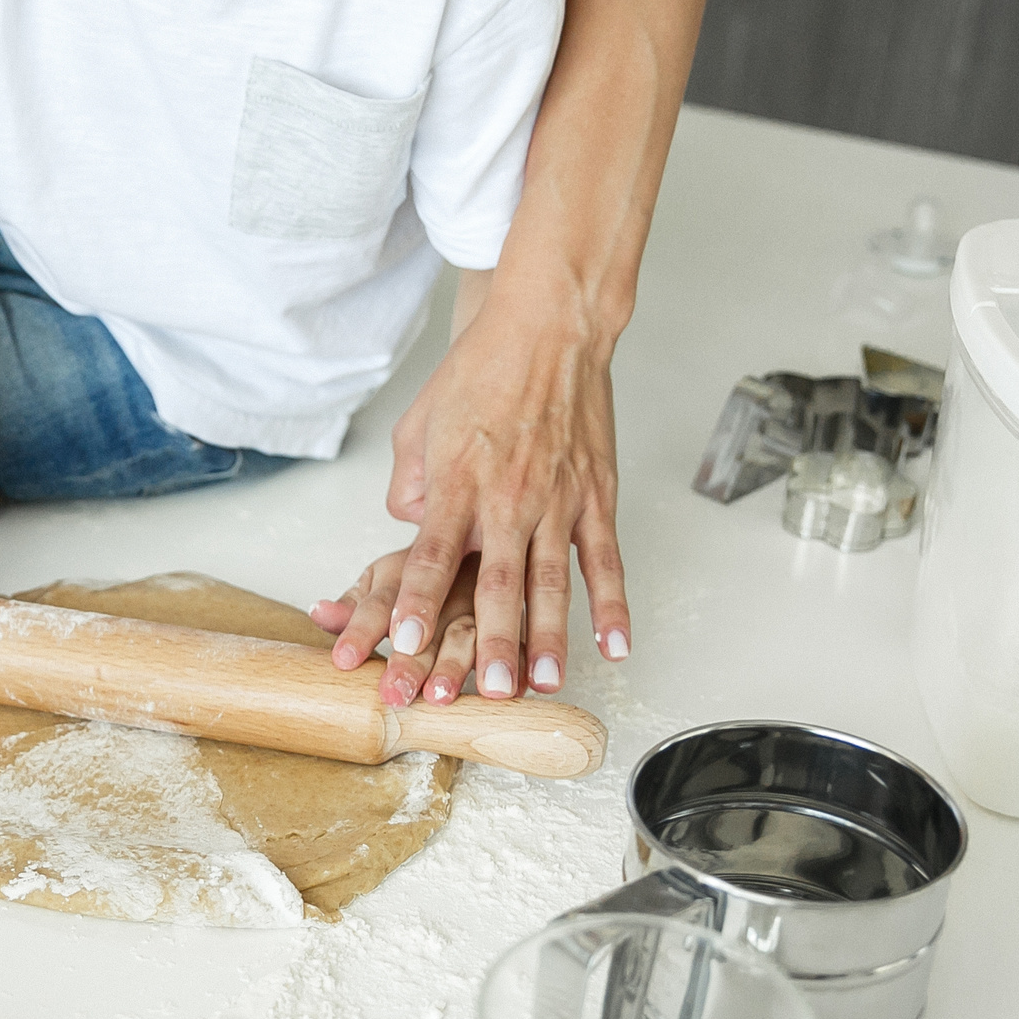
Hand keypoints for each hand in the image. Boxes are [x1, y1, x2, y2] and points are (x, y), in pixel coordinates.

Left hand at [324, 285, 629, 699]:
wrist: (549, 327)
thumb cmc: (480, 372)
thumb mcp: (419, 425)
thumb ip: (408, 484)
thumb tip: (409, 524)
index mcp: (456, 484)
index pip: (428, 555)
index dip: (415, 602)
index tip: (403, 644)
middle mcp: (507, 500)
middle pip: (496, 584)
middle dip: (490, 643)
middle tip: (488, 691)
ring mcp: (557, 501)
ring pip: (552, 583)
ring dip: (549, 639)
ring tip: (545, 685)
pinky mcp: (596, 496)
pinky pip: (606, 560)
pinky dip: (612, 606)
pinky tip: (614, 646)